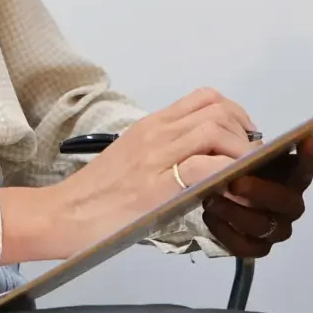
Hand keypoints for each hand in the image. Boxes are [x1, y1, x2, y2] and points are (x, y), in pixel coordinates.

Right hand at [0, 88, 255, 262]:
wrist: (60, 214)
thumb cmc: (94, 195)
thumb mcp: (132, 161)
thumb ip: (165, 154)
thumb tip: (202, 164)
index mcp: (151, 125)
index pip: (205, 98)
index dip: (236, 115)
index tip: (245, 140)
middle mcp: (156, 132)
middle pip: (218, 110)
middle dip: (246, 132)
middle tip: (252, 159)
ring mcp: (155, 156)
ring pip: (216, 130)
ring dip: (241, 152)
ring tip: (245, 176)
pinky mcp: (155, 185)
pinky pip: (205, 166)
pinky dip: (228, 174)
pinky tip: (233, 191)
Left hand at [204, 134, 312, 259]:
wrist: (220, 191)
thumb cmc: (239, 167)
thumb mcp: (243, 151)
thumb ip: (251, 148)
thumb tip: (247, 148)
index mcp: (293, 176)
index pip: (310, 166)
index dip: (310, 157)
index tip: (305, 142)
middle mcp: (291, 203)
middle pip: (288, 202)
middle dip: (261, 192)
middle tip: (235, 183)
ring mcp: (278, 227)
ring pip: (265, 226)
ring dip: (237, 213)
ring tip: (211, 199)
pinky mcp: (259, 246)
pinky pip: (247, 247)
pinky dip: (226, 232)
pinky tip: (209, 216)